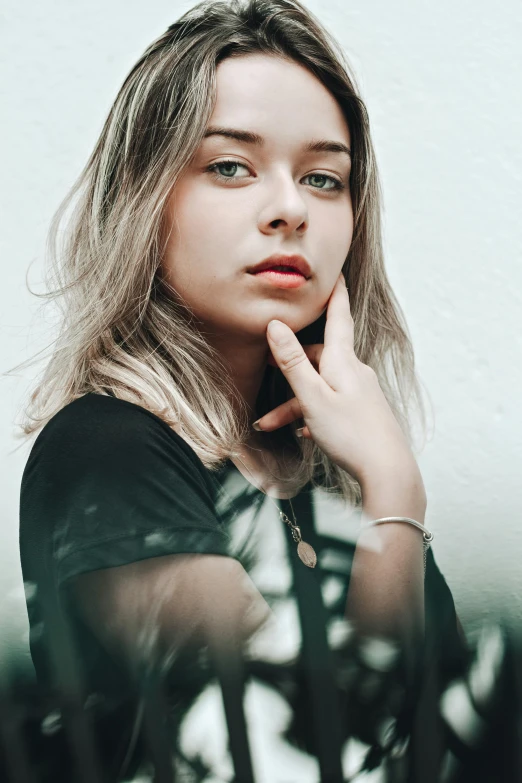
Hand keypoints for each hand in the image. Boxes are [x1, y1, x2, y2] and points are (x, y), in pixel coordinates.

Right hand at [257, 272, 421, 490]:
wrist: (387, 470)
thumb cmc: (350, 433)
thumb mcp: (312, 397)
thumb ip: (293, 362)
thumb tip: (276, 326)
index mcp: (343, 361)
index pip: (338, 316)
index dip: (333, 293)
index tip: (334, 272)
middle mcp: (355, 371)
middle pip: (318, 357)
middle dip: (290, 366)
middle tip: (263, 368)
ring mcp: (361, 392)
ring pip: (320, 386)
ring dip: (294, 402)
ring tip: (269, 424)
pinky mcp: (363, 411)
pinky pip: (331, 404)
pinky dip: (312, 413)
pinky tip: (303, 432)